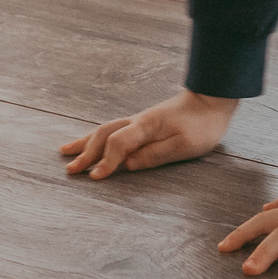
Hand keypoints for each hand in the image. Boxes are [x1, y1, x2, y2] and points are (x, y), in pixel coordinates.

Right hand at [61, 89, 236, 178]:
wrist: (212, 100)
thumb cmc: (202, 125)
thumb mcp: (184, 145)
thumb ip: (154, 155)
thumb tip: (127, 166)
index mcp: (146, 127)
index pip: (118, 144)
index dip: (105, 162)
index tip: (95, 178)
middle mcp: (137, 121)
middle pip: (104, 135)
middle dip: (85, 153)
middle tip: (69, 170)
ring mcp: (138, 120)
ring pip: (104, 130)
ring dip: (85, 143)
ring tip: (64, 152)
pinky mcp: (142, 123)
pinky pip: (112, 129)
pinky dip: (96, 136)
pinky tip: (89, 140)